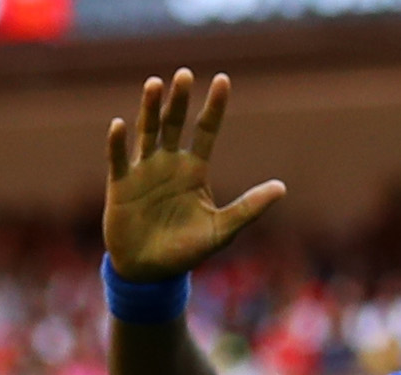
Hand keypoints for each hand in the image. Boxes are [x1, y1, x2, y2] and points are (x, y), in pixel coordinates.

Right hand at [104, 69, 283, 283]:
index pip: (206, 129)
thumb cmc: (185, 251)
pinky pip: (119, 159)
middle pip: (174, 123)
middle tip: (184, 75)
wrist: (149, 273)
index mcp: (194, 169)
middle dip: (179, 100)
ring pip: (147, 132)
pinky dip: (118, 143)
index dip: (214, 106)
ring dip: (150, 109)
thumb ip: (248, 208)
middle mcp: (168, 163)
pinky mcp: (121, 185)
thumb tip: (282, 188)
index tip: (223, 80)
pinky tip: (119, 126)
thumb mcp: (221, 231)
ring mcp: (144, 171)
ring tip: (155, 84)